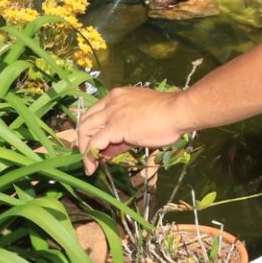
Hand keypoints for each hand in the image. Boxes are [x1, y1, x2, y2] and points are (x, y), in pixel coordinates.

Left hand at [73, 86, 189, 174]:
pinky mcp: (114, 126)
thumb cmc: (167, 117)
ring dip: (84, 149)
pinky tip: (92, 166)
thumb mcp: (140, 124)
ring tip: (89, 165)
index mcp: (118, 96)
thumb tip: (109, 151)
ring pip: (85, 129)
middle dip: (84, 139)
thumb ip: (123, 135)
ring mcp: (112, 112)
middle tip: (89, 156)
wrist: (178, 112)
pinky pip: (95, 143)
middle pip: (87, 119)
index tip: (99, 147)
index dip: (94, 130)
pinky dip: (89, 156)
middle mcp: (111, 101)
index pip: (97, 112)